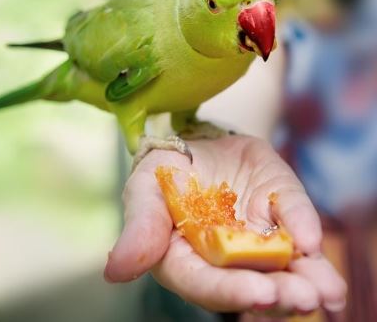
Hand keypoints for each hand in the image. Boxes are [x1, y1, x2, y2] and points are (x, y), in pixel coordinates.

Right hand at [104, 136, 346, 315]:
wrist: (189, 144)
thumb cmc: (161, 173)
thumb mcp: (144, 191)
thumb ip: (139, 229)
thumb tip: (114, 271)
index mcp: (185, 258)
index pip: (204, 283)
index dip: (229, 291)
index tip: (258, 294)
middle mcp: (224, 256)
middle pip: (250, 282)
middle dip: (279, 292)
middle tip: (305, 297)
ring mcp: (254, 234)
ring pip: (282, 264)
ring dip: (306, 279)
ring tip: (327, 291)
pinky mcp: (276, 207)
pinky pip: (292, 218)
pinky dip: (304, 227)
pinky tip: (314, 242)